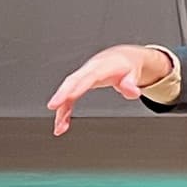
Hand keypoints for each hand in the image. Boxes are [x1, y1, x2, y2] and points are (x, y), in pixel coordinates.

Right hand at [47, 44, 171, 136]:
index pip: (88, 77)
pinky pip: (69, 98)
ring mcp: (82, 78)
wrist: (121, 58)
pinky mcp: (79, 85)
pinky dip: (65, 111)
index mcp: (102, 67)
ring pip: (67, 92)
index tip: (68, 97)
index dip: (77, 87)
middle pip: (72, 82)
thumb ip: (132, 83)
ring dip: (62, 110)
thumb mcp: (134, 73)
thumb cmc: (126, 66)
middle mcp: (89, 71)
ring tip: (59, 128)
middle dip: (62, 93)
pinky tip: (62, 125)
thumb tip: (134, 93)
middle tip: (52, 106)